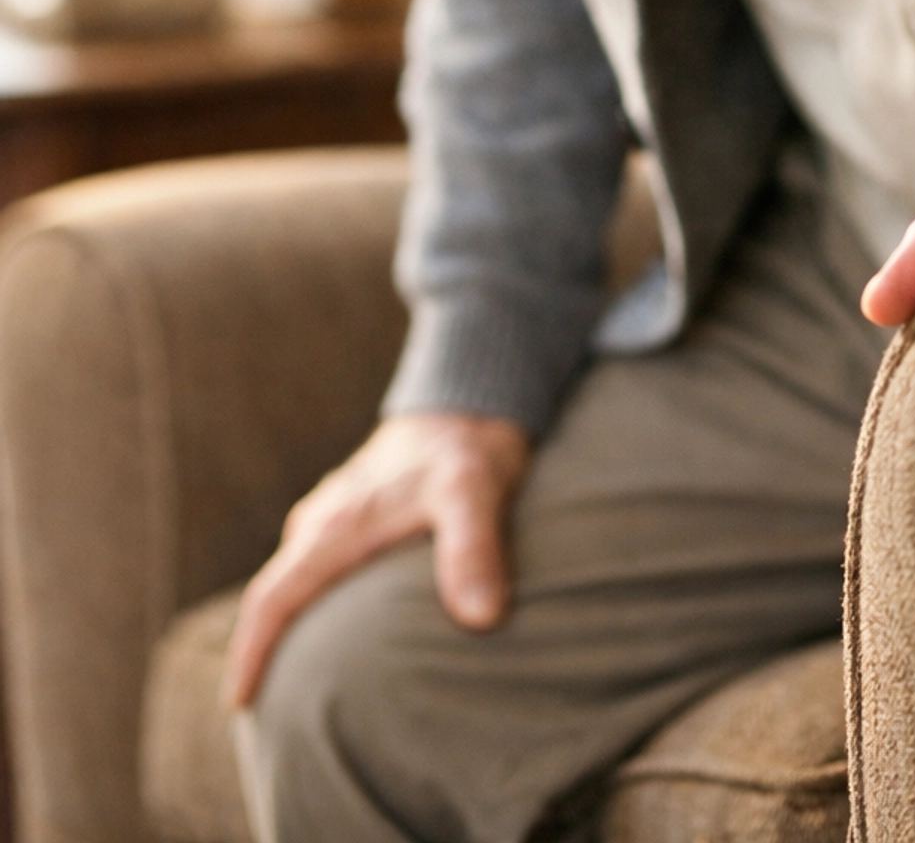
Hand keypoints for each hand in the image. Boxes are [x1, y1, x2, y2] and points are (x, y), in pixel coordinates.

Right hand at [225, 411, 530, 707]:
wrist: (471, 394)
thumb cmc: (468, 445)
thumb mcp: (474, 492)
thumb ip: (473, 550)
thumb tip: (481, 620)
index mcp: (337, 524)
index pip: (274, 596)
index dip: (252, 651)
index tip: (237, 702)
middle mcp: (324, 520)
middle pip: (273, 596)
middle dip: (259, 652)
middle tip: (259, 716)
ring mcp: (336, 515)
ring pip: (294, 580)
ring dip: (284, 628)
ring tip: (288, 687)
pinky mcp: (356, 515)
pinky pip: (317, 569)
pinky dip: (311, 605)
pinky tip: (332, 633)